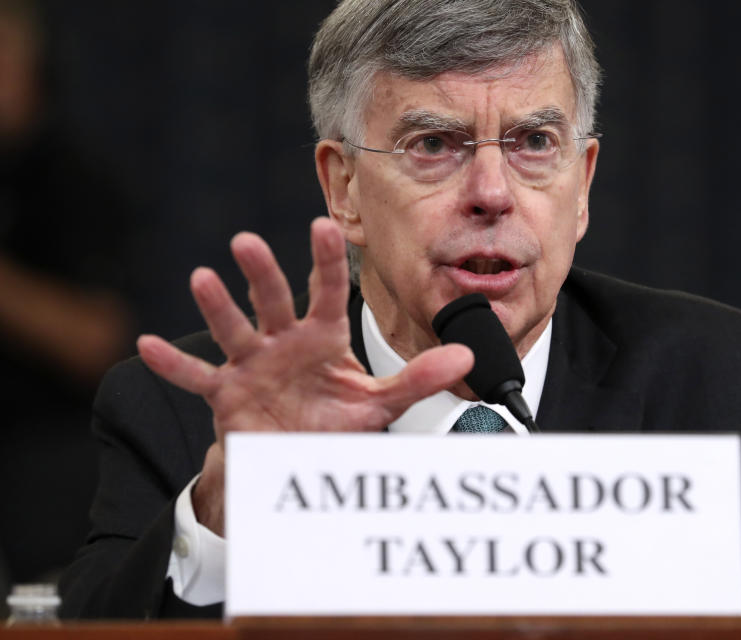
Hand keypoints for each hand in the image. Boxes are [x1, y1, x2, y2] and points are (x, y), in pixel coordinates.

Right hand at [136, 218, 472, 533]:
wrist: (295, 455)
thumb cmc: (334, 419)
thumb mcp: (377, 400)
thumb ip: (419, 378)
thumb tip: (468, 359)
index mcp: (322, 336)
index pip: (326, 292)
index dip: (324, 261)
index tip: (323, 225)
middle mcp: (284, 341)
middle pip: (272, 300)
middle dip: (261, 273)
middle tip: (247, 243)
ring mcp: (251, 365)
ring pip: (234, 330)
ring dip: (217, 307)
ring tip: (201, 279)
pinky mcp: (226, 394)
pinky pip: (197, 378)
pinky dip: (173, 365)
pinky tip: (145, 345)